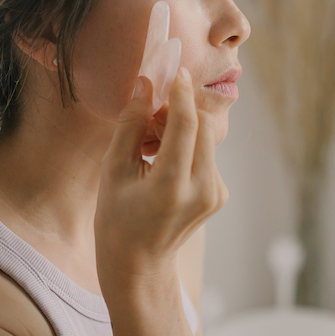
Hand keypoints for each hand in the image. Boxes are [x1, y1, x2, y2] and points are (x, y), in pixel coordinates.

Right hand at [94, 69, 228, 286]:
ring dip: (183, 129)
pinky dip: (189, 147)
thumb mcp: (113, 170)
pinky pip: (208, 154)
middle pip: (204, 125)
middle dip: (180, 110)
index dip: (181, 91)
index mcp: (172, 184)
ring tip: (152, 146)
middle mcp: (203, 189)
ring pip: (208, 138)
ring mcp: (216, 194)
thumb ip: (131, 124)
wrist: (139, 265)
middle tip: (150, 116)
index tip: (175, 70)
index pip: (187, 122)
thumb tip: (145, 84)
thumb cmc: (117, 219)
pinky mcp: (220, 194)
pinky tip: (164, 163)